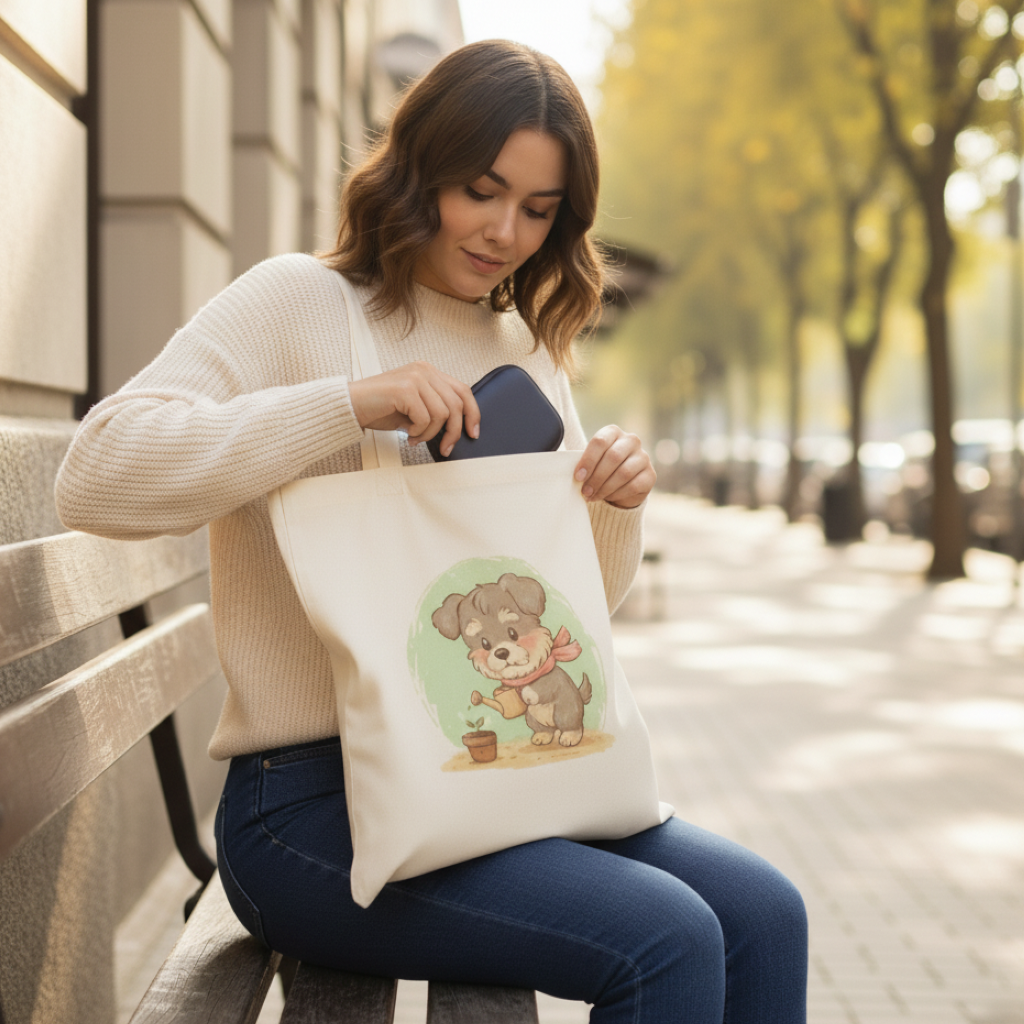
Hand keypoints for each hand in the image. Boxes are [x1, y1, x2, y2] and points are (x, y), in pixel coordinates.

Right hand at [348, 362, 480, 456]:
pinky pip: (425, 418)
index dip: (473, 413)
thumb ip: (435, 409)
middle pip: (456, 404)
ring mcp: (415, 377)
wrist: (350, 406)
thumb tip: (457, 428)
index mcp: (428, 372)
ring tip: (415, 438)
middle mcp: (424, 370)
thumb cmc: (379, 409)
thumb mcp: (414, 408)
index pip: (463, 390)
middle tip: (444, 448)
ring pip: (442, 414)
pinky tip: (407, 434)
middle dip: (453, 432)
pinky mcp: (405, 389)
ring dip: (430, 434)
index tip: (473, 433)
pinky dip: (418, 432)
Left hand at [573, 426, 655, 508]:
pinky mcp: (650, 475)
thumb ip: (584, 463)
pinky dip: (617, 494)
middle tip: (585, 491)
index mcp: (613, 432)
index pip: (600, 441)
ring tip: (593, 496)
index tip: (578, 477)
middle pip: (613, 457)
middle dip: (596, 477)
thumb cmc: (600, 469)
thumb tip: (576, 476)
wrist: (621, 484)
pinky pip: (633, 486)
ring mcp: (643, 457)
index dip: (588, 460)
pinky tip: (608, 498)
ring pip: (624, 473)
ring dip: (605, 488)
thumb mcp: (591, 462)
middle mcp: (631, 440)